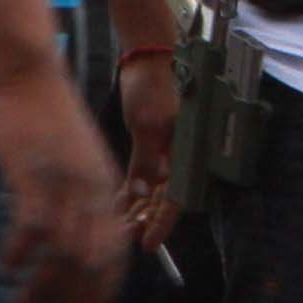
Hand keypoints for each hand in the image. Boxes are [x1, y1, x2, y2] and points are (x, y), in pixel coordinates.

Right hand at [0, 65, 131, 302]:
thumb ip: (78, 193)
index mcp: (106, 187)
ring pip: (66, 252)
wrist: (31, 75)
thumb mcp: (76, 158)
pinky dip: (20, 254)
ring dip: (45, 286)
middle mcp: (93, 190)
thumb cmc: (47, 117)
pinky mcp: (34, 175)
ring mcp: (65, 184)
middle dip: (75, 297)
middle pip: (95, 260)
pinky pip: (32, 227)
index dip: (106, 286)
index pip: (117, 249)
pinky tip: (7, 267)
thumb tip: (69, 230)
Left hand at [115, 48, 179, 248]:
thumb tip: (143, 195)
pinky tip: (115, 203)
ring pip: (154, 191)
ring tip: (114, 224)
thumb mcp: (147, 125)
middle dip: (145, 220)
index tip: (148, 243)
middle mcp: (181, 157)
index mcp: (187, 153)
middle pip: (166, 199)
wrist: (148, 59)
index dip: (163, 224)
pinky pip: (145, 176)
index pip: (179, 198)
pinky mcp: (154, 145)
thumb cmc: (154, 87)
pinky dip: (131, 190)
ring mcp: (168, 152)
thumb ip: (145, 161)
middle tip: (121, 236)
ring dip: (136, 208)